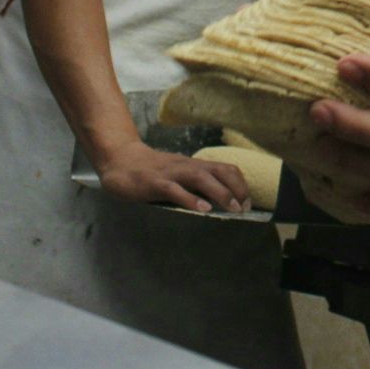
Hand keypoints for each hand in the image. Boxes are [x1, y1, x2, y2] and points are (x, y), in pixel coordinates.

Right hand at [94, 139, 249, 212]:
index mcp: (194, 165)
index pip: (225, 168)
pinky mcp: (154, 183)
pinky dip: (190, 199)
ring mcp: (170, 173)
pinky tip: (202, 209)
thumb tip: (218, 202)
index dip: (240, 184)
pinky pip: (175, 190)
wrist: (120, 160)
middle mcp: (186, 166)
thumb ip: (195, 184)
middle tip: (245, 207)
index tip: (248, 202)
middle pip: (218, 171)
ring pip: (200, 177)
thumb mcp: (178, 174)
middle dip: (236, 188)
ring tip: (232, 208)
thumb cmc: (152, 171)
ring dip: (219, 192)